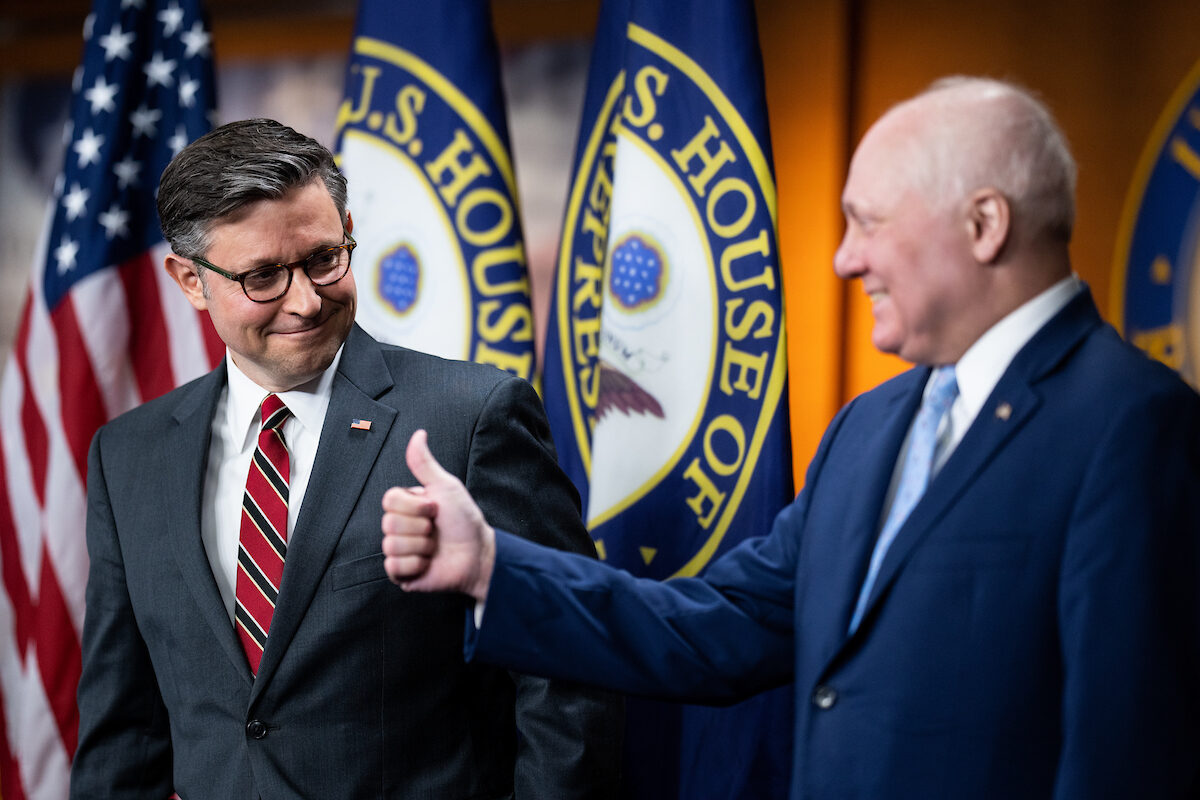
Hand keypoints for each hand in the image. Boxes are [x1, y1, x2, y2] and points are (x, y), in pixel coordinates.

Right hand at [381, 429, 495, 601]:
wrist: (478, 554)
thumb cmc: (464, 521)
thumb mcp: (445, 487)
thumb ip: (425, 463)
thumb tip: (418, 434)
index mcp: (406, 506)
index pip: (389, 500)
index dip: (415, 505)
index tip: (435, 508)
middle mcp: (400, 527)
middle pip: (389, 523)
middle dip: (421, 527)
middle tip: (436, 529)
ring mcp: (399, 550)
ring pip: (392, 545)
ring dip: (422, 547)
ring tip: (435, 547)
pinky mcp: (401, 573)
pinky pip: (394, 566)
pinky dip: (417, 564)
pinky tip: (429, 562)